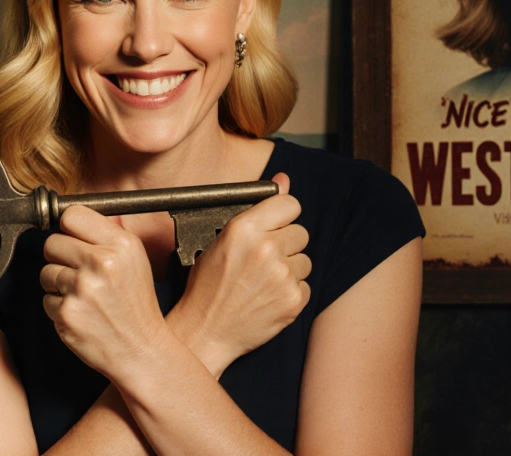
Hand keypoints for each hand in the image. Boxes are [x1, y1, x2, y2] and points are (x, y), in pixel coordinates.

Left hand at [39, 206, 169, 378]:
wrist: (140, 350)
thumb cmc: (136, 306)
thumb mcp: (136, 260)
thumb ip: (109, 233)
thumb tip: (75, 215)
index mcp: (120, 245)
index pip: (72, 215)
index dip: (68, 228)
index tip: (72, 239)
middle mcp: (101, 263)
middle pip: (51, 242)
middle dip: (60, 257)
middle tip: (79, 272)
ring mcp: (82, 289)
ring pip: (45, 272)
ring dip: (58, 284)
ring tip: (83, 295)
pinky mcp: (66, 313)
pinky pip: (46, 299)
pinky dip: (58, 307)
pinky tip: (81, 313)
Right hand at [168, 172, 310, 375]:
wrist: (205, 331)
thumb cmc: (206, 286)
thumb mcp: (221, 239)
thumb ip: (257, 209)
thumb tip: (285, 179)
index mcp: (244, 229)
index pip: (289, 204)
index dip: (282, 215)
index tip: (276, 225)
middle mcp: (266, 249)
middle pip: (301, 232)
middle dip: (286, 244)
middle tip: (263, 259)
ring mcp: (282, 276)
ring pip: (305, 260)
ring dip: (290, 269)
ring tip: (263, 280)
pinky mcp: (293, 301)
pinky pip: (305, 286)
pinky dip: (291, 292)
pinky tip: (268, 297)